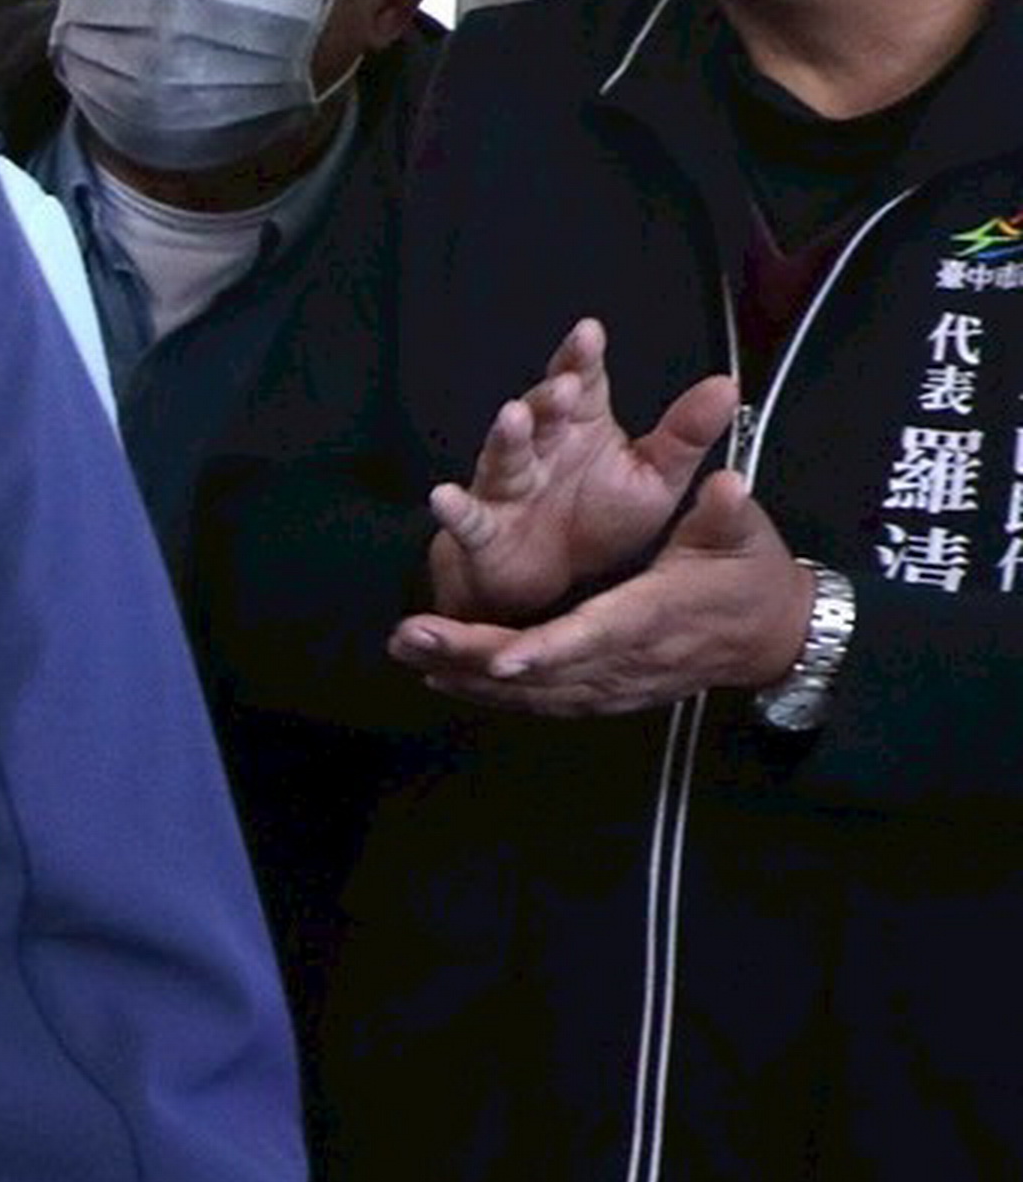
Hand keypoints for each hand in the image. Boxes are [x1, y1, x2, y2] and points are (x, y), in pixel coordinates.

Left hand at [394, 470, 812, 719]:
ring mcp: (616, 683)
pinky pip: (543, 700)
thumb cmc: (752, 575)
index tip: (495, 656)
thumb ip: (725, 513)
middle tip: (408, 637)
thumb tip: (727, 481)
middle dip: (472, 657)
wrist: (775, 638)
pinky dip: (491, 693)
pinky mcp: (608, 692)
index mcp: (655, 614)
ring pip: (534, 690)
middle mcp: (628, 658)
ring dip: (466, 676)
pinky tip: (443, 678)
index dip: (545, 650)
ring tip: (407, 652)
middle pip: (543, 670)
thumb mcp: (743, 537)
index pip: (594, 635)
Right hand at [423, 321, 737, 627]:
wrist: (560, 584)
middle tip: (567, 385)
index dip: (582, 358)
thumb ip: (685, 433)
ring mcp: (508, 486)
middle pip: (542, 414)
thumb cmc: (601, 521)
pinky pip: (467, 518)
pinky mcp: (484, 528)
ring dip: (506, 436)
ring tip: (513, 417)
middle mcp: (541, 448)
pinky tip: (444, 496)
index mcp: (582, 428)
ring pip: (504, 455)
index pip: (583, 383)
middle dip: (551, 396)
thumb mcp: (656, 478)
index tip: (589, 333)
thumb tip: (726, 385)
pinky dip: (454, 509)